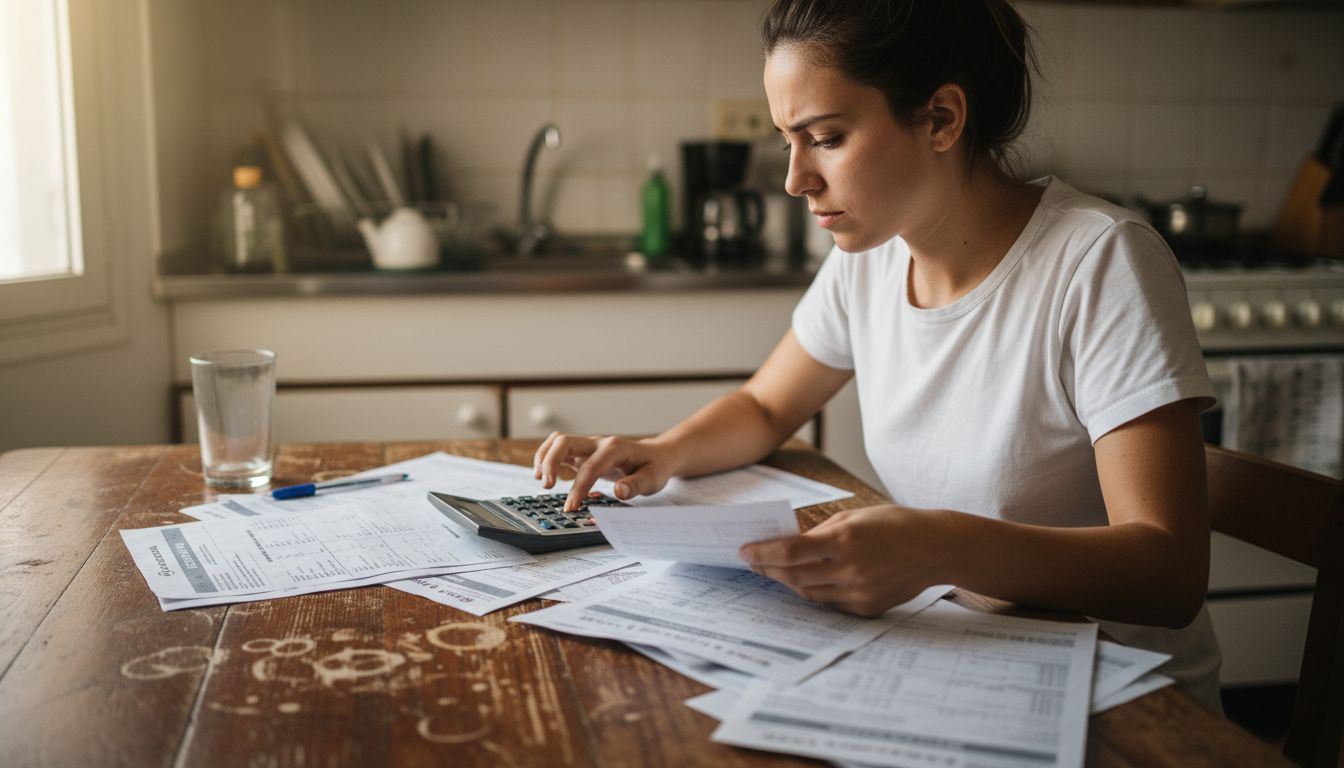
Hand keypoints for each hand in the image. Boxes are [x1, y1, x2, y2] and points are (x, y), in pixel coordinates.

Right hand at [533, 432, 677, 510]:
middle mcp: (598, 444)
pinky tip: (543, 475)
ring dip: (544, 457)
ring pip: (557, 441)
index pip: (590, 467)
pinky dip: (546, 458)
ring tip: (540, 480)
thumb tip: (619, 492)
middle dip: (550, 462)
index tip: (571, 507)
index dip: (578, 487)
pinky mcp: (582, 453)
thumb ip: (635, 485)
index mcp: (615, 449)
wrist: (656, 456)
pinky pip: (558, 448)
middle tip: (546, 486)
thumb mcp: (652, 480)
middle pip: (565, 442)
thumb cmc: (653, 468)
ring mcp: (588, 447)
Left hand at [739, 505, 951, 615]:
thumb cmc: (895, 524)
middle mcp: (849, 569)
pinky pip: (830, 603)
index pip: (789, 552)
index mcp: (845, 540)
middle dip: (767, 569)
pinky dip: (815, 591)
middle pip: (792, 576)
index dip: (762, 553)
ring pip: (808, 593)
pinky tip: (807, 580)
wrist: (937, 548)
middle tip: (753, 562)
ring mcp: (858, 592)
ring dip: (787, 581)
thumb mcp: (855, 516)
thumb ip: (820, 531)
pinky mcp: (866, 608)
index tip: (744, 551)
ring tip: (775, 571)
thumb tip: (788, 541)